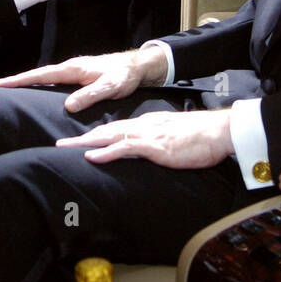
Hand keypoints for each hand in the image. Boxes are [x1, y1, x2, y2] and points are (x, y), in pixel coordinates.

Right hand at [0, 45, 169, 113]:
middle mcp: (71, 68)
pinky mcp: (79, 77)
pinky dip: (43, 84)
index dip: (21, 79)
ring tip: (12, 90)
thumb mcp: (109, 87)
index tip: (2, 83)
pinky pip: (55, 81)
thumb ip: (90, 95)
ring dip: (30, 82)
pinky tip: (39, 93)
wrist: (137, 67)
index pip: (42, 75)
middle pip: (39, 74)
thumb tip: (68, 106)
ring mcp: (74, 71)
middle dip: (19, 80)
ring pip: (47, 78)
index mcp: (74, 69)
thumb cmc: (124, 76)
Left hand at [57, 108, 234, 169]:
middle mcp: (144, 126)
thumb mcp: (174, 139)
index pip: (116, 129)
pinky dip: (107, 152)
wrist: (220, 132)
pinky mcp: (155, 146)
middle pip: (106, 130)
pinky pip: (126, 147)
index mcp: (148, 125)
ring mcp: (148, 135)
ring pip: (110, 136)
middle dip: (81, 138)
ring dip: (85, 143)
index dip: (95, 135)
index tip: (77, 141)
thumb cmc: (202, 138)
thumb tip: (148, 151)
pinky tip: (92, 156)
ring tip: (66, 149)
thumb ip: (158, 142)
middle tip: (59, 145)